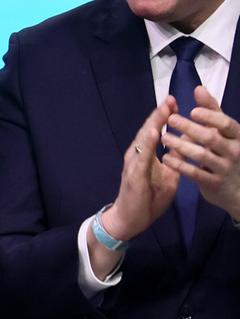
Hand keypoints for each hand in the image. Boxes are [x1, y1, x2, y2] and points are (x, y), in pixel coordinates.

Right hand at [88, 99, 179, 277]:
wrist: (129, 220)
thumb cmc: (147, 199)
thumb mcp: (169, 175)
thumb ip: (176, 158)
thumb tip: (189, 142)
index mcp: (146, 156)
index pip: (155, 131)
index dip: (164, 117)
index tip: (175, 102)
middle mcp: (137, 156)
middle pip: (148, 130)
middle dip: (159, 114)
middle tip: (170, 98)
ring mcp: (133, 164)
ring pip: (143, 139)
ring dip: (153, 123)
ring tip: (163, 109)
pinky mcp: (133, 175)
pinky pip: (141, 156)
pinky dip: (147, 143)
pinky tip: (153, 132)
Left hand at [161, 84, 239, 216]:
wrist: (237, 188)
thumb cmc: (228, 152)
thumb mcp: (224, 132)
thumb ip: (212, 111)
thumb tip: (198, 88)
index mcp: (238, 136)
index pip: (226, 123)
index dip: (210, 116)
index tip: (192, 110)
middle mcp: (234, 151)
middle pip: (211, 138)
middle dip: (190, 128)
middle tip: (171, 119)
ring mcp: (224, 168)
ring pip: (201, 155)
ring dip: (181, 145)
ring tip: (164, 137)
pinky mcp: (213, 183)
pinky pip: (194, 173)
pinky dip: (180, 165)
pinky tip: (166, 158)